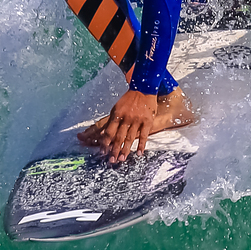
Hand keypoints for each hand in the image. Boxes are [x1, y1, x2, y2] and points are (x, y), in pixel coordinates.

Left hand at [77, 87, 194, 163]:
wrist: (143, 88)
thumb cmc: (128, 100)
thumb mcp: (117, 108)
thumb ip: (112, 121)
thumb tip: (103, 134)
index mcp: (116, 114)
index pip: (109, 131)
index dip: (105, 142)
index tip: (102, 152)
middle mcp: (126, 118)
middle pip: (118, 137)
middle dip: (114, 149)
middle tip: (111, 160)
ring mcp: (137, 120)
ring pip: (130, 138)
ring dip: (126, 150)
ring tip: (122, 159)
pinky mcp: (147, 121)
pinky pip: (144, 135)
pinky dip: (142, 145)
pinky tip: (139, 153)